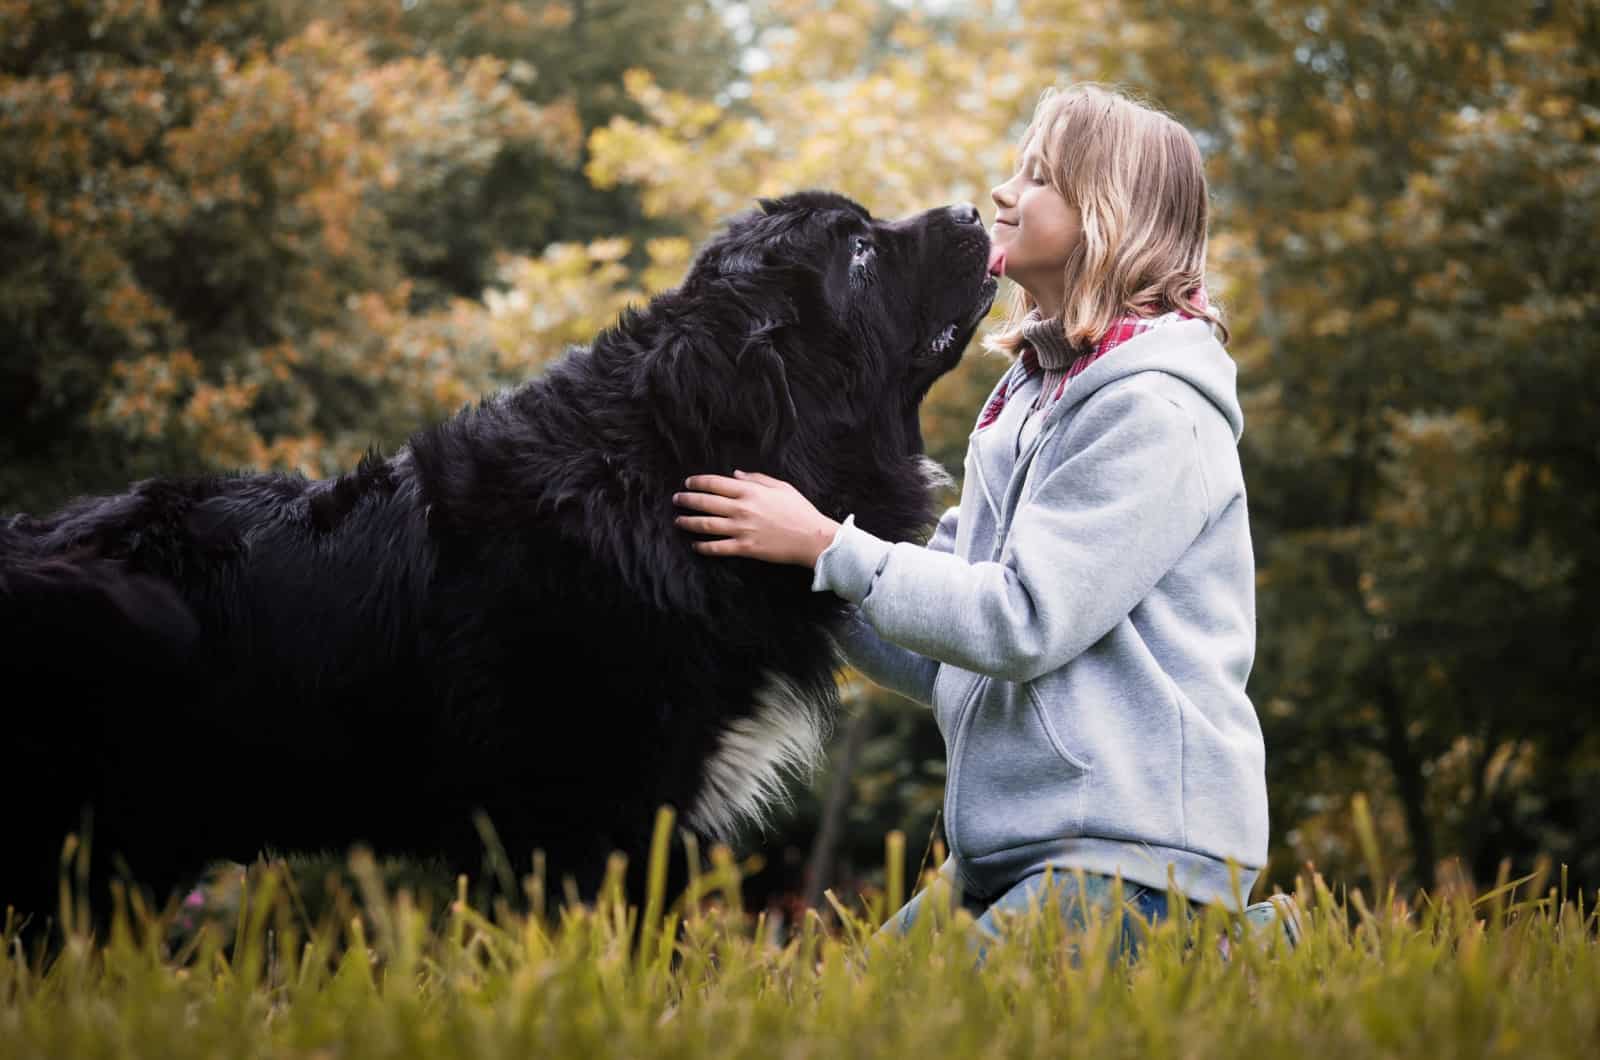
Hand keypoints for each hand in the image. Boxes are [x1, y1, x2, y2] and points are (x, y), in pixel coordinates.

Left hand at [672, 470, 841, 567]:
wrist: (812, 537)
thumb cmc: (799, 510)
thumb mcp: (781, 487)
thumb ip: (756, 479)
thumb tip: (735, 475)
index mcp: (750, 491)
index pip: (715, 483)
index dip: (697, 482)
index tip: (688, 483)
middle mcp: (741, 509)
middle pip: (705, 502)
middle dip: (686, 500)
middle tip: (676, 500)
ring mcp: (741, 529)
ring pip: (705, 525)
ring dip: (688, 522)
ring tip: (678, 521)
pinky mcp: (745, 548)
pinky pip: (717, 547)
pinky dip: (703, 546)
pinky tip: (695, 544)